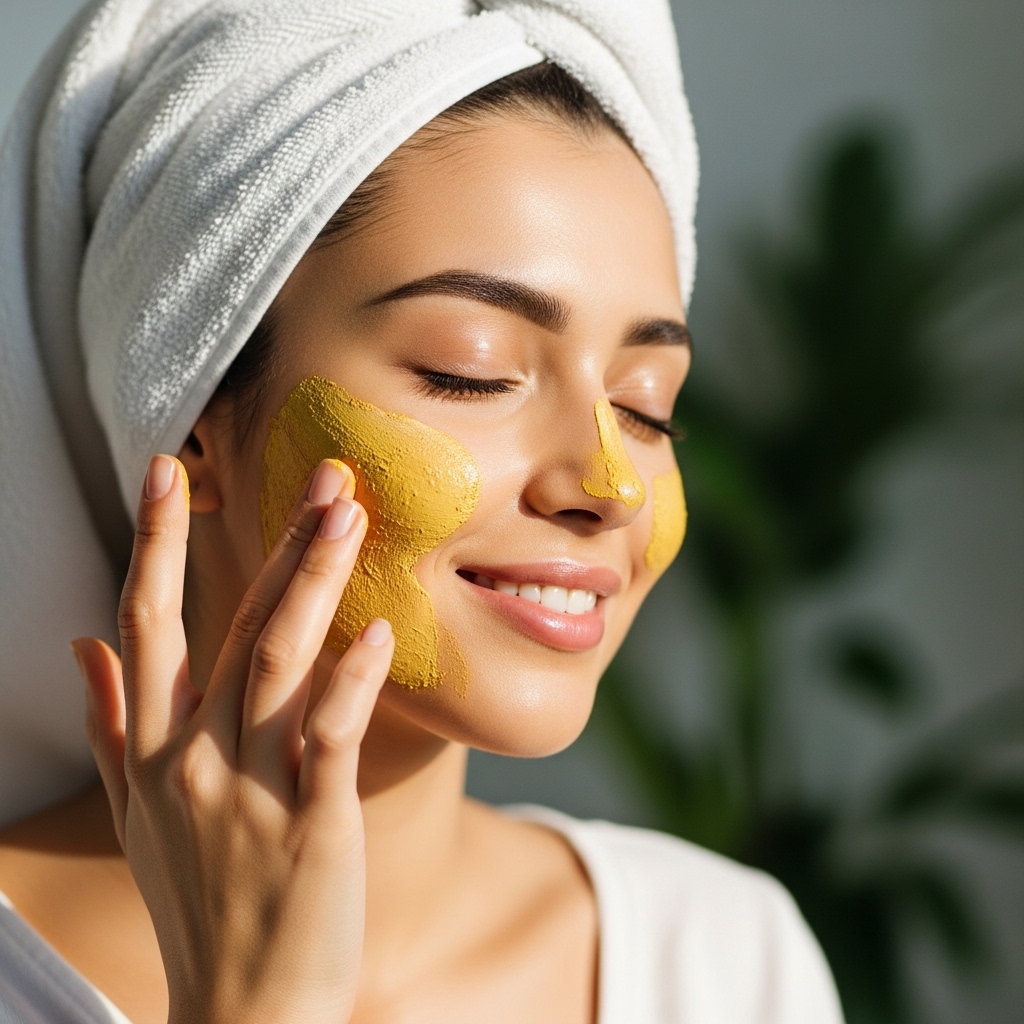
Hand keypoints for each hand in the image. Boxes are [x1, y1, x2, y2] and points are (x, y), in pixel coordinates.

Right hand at [73, 454, 392, 1023]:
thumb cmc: (196, 901)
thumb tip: (79, 648)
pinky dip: (350, 684)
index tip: (168, 470)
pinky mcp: (312, 825)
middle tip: (323, 476)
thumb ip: (108, 726)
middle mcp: (194, 760)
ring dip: (312, 584)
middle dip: (275, 546)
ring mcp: (251, 791)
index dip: (154, 542)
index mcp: (154, 750)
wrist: (241, 1010)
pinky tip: (376, 632)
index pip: (146, 623)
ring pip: (278, 664)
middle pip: (233, 627)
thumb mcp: (134, 812)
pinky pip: (330, 739)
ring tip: (347, 517)